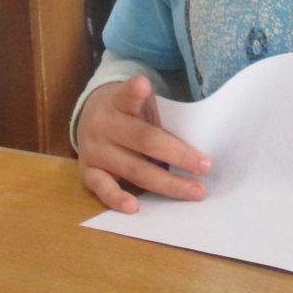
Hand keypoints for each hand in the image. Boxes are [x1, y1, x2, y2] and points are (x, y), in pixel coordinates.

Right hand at [76, 76, 211, 213]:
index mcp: (117, 101)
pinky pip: (103, 188)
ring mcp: (94, 150)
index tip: (143, 84)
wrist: (87, 118)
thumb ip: (158, 113)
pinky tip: (134, 207)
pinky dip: (118, 198)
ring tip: (194, 191)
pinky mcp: (87, 172)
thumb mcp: (137, 103)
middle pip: (144, 140)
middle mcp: (103, 125)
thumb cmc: (126, 113)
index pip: (127, 96)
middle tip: (205, 165)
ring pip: (134, 169)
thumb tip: (199, 137)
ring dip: (167, 183)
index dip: (135, 91)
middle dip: (178, 154)